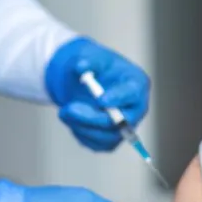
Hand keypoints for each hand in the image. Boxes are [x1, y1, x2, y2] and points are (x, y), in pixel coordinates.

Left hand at [44, 37, 150, 151]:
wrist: (88, 82)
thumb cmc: (97, 67)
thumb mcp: (92, 57)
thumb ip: (88, 61)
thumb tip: (80, 67)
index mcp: (136, 84)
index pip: (132, 94)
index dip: (118, 99)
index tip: (100, 100)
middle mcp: (136, 109)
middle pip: (121, 122)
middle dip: (94, 117)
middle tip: (69, 108)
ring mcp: (125, 127)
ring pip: (107, 136)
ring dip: (81, 126)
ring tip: (64, 111)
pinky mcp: (111, 140)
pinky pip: (96, 143)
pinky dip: (80, 132)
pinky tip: (71, 118)